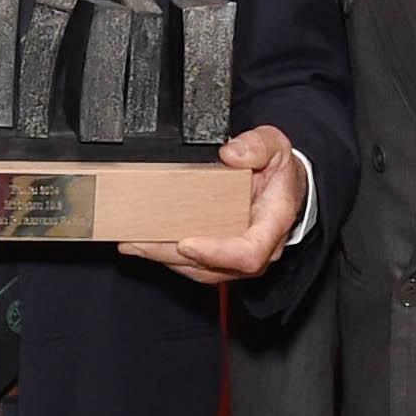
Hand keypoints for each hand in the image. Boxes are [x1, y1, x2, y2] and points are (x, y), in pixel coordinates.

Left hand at [124, 125, 306, 284]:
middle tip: (138, 241)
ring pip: (198, 269)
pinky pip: (193, 264)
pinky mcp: (220, 258)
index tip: (187, 243)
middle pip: (213, 267)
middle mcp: (257, 248)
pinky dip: (165, 256)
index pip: (249, 253)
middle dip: (171, 255)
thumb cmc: (279, 171)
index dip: (217, 254)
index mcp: (272, 224)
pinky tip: (141, 243)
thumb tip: (232, 154)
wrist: (284, 185)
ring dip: (162, 258)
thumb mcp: (276, 146)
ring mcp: (237, 257)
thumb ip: (257, 145)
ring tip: (131, 242)